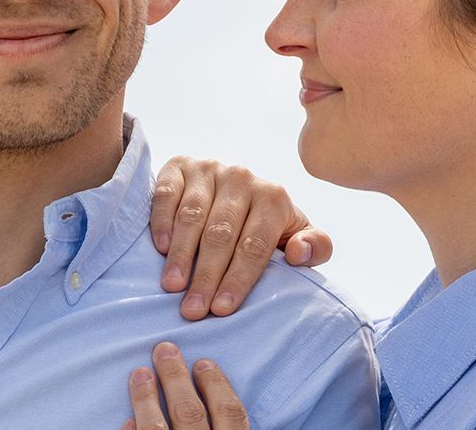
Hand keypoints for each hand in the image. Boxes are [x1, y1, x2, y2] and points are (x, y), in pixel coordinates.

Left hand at [121, 342, 248, 429]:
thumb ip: (231, 428)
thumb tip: (222, 405)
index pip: (229, 412)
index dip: (216, 384)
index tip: (204, 362)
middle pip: (190, 413)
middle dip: (175, 377)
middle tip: (164, 349)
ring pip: (156, 429)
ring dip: (146, 399)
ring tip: (139, 373)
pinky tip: (127, 420)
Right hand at [152, 157, 332, 319]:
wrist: (238, 186)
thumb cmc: (267, 223)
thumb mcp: (297, 234)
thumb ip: (315, 246)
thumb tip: (298, 253)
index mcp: (273, 197)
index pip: (254, 245)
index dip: (238, 278)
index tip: (222, 309)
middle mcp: (242, 178)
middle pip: (221, 234)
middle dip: (206, 276)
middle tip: (192, 310)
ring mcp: (210, 169)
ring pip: (192, 216)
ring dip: (181, 254)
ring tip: (172, 287)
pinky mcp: (181, 166)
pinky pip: (167, 194)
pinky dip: (162, 221)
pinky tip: (160, 248)